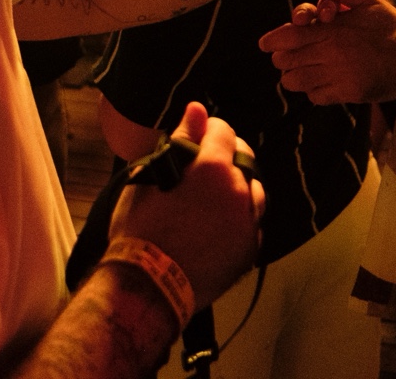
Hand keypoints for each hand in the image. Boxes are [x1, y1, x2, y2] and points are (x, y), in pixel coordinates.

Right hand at [111, 103, 263, 308]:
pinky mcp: (250, 250)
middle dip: (226, 156)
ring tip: (212, 200)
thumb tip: (197, 108)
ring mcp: (248, 222)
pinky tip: (218, 226)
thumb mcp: (151, 177)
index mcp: (214, 167)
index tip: (196, 139)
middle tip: (202, 171)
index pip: (223, 131)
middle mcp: (239, 190)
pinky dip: (239, 219)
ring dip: (237, 188)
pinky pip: (252, 223)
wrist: (149, 287)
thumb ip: (180, 139)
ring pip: (253, 191)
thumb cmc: (142, 229)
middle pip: (243, 158)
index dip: (208, 130)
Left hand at [261, 0, 395, 103]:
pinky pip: (316, 96)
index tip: (264, 44)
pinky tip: (319, 84)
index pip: (290, 36)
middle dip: (282, 59)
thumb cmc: (391, 26)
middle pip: (287, 60)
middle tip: (284, 58)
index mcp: (333, 29)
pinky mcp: (348, 93)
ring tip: (297, 73)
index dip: (272, 41)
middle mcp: (331, 53)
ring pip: (297, 81)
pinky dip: (312, 91)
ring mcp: (338, 75)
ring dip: (293, 77)